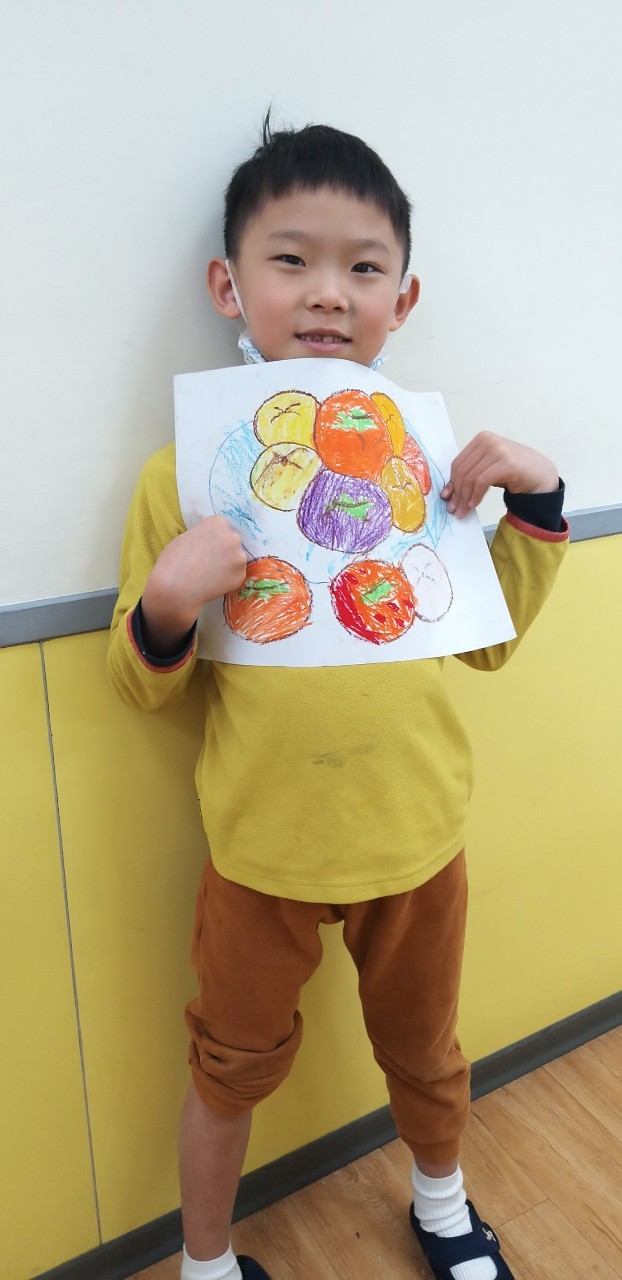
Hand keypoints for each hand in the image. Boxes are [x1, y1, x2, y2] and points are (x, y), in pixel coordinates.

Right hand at [141, 516, 247, 652]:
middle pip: (232, 541)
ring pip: (236, 559)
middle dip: (222, 552)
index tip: (202, 551)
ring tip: (206, 575)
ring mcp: (238, 556)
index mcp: (215, 523)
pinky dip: (228, 581)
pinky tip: (212, 584)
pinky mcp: (240, 575)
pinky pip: (236, 576)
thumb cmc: (171, 564)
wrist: (174, 589)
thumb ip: (202, 535)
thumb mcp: (184, 540)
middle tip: (205, 566)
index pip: (221, 527)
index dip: (212, 540)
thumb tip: (211, 538)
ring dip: (226, 567)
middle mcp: (231, 536)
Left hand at [441, 432, 558, 518]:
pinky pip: (482, 482)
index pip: (458, 463)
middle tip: (454, 510)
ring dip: (465, 498)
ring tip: (463, 511)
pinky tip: (473, 504)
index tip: (448, 499)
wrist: (540, 474)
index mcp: (481, 439)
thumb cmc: (513, 472)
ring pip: (471, 478)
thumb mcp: (487, 471)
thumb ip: (469, 476)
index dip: (451, 483)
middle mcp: (489, 441)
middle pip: (463, 471)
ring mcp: (499, 450)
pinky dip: (475, 495)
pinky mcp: (507, 463)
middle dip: (457, 494)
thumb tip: (446, 494)